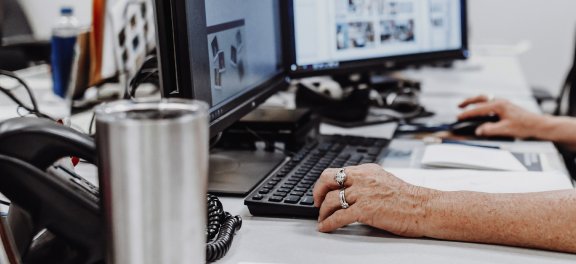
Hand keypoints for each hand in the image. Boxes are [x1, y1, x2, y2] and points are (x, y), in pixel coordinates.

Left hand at [312, 164, 435, 236]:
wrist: (423, 208)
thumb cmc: (408, 199)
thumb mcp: (384, 180)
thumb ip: (367, 181)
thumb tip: (351, 189)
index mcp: (367, 170)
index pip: (338, 171)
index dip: (326, 182)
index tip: (322, 191)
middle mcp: (363, 179)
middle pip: (328, 179)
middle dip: (317, 191)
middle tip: (316, 202)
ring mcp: (363, 194)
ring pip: (331, 200)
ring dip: (323, 211)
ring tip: (322, 218)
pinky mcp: (365, 210)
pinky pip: (338, 217)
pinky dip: (328, 223)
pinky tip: (325, 227)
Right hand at [458, 95, 544, 137]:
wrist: (539, 125)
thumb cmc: (525, 126)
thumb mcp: (506, 129)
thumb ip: (490, 130)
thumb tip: (479, 130)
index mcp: (499, 106)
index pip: (478, 109)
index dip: (467, 114)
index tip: (459, 117)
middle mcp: (501, 102)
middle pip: (480, 98)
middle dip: (468, 101)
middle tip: (459, 106)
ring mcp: (504, 104)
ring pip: (486, 99)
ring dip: (475, 102)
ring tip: (468, 106)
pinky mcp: (506, 107)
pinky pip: (491, 103)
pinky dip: (483, 104)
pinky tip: (482, 110)